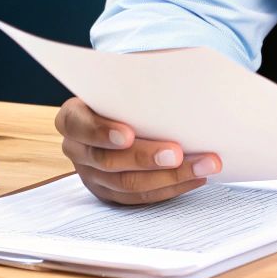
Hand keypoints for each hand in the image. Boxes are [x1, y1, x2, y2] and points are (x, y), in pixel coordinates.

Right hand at [54, 96, 222, 204]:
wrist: (125, 111)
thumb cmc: (128, 93)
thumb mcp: (126, 80)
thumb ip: (138, 82)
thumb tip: (172, 81)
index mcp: (73, 117)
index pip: (78, 124)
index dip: (102, 131)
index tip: (129, 134)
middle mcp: (78, 149)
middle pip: (108, 160)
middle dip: (146, 157)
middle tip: (177, 152)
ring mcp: (93, 175)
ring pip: (129, 183)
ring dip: (170, 176)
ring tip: (203, 164)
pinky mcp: (111, 193)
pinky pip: (141, 197)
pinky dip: (172, 187)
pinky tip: (196, 176)